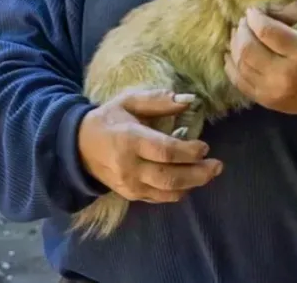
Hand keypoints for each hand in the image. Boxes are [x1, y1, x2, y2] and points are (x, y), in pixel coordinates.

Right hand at [77, 89, 222, 203]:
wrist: (79, 147)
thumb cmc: (109, 119)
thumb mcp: (129, 101)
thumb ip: (159, 101)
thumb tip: (189, 100)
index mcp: (130, 140)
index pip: (165, 151)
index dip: (188, 151)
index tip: (205, 146)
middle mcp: (129, 166)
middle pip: (169, 176)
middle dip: (198, 173)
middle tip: (217, 165)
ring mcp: (129, 184)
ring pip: (166, 190)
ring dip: (192, 184)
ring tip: (210, 173)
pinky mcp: (131, 195)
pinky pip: (159, 197)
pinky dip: (177, 192)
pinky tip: (190, 182)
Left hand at [226, 6, 296, 125]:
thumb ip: (295, 13)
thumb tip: (265, 10)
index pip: (267, 31)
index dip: (255, 18)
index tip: (253, 11)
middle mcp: (284, 75)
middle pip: (249, 48)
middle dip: (242, 30)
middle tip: (244, 22)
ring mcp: (271, 91)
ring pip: (240, 64)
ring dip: (235, 44)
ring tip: (239, 34)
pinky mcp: (264, 101)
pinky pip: (238, 81)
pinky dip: (231, 64)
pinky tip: (233, 53)